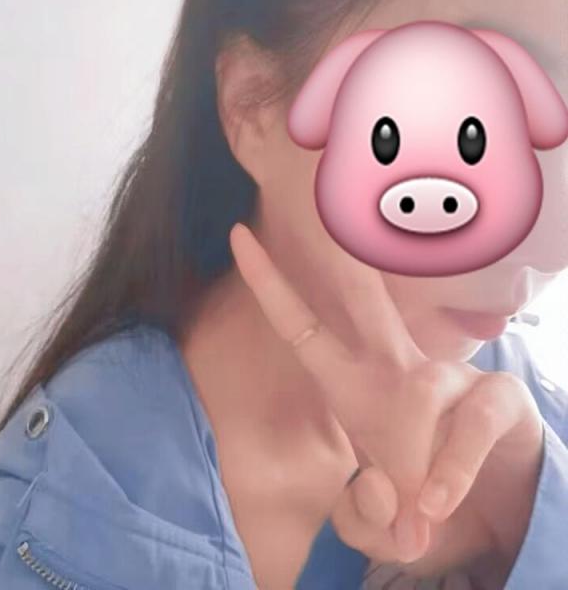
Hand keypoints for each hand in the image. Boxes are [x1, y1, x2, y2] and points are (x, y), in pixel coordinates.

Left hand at [228, 222, 543, 583]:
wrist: (494, 482)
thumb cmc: (419, 477)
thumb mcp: (382, 511)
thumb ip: (370, 515)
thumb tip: (390, 506)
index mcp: (351, 380)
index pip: (301, 325)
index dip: (270, 284)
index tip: (238, 236)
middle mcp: (396, 366)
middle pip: (367, 304)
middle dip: (348, 267)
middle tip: (331, 219)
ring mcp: (448, 378)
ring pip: (425, 389)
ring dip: (415, 460)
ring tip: (417, 507)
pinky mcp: (496, 398)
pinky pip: (473, 427)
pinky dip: (454, 474)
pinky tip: (438, 505)